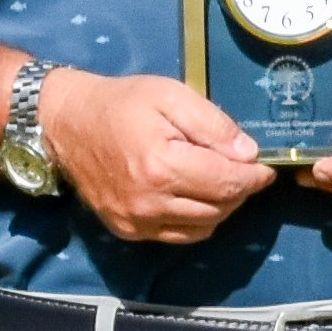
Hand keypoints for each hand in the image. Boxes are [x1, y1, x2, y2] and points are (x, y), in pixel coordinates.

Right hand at [35, 69, 275, 245]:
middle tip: (242, 168)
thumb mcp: (171, 95)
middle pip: (221, 208)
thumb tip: (249, 154)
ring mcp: (136, 222)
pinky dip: (197, 220)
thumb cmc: (121, 103)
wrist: (66, 124)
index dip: (255, 176)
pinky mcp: (128, 231)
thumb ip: (213, 125)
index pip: (229, 183)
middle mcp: (150, 203)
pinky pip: (179, 236)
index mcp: (162, 167)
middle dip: (240, 190)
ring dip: (222, 207)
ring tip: (219, 180)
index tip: (265, 166)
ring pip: (204, 227)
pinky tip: (195, 196)